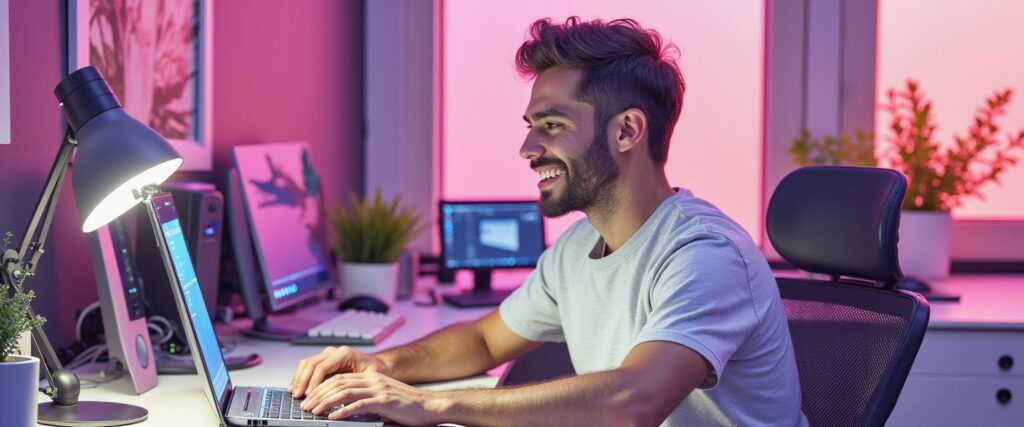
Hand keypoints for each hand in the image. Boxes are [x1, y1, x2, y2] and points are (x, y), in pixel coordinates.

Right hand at [288, 346, 389, 397]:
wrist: (377, 365)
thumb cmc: (375, 371)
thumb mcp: (370, 378)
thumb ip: (355, 384)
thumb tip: (342, 396)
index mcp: (344, 353)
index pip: (322, 367)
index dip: (313, 382)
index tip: (309, 394)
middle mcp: (334, 352)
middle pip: (311, 364)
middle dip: (302, 381)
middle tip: (298, 396)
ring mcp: (327, 355)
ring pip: (306, 364)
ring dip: (298, 378)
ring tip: (293, 393)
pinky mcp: (324, 360)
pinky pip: (308, 367)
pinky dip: (300, 377)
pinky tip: (296, 387)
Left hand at [301, 372, 452, 425]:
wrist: (429, 406)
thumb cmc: (407, 406)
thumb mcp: (383, 398)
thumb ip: (365, 399)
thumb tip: (343, 408)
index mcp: (371, 377)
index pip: (340, 378)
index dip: (322, 387)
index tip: (310, 397)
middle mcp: (373, 380)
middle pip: (338, 383)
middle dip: (319, 394)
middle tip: (306, 405)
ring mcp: (378, 389)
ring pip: (344, 392)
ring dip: (326, 402)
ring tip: (314, 411)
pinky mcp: (384, 401)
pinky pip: (358, 405)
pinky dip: (343, 412)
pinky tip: (333, 418)